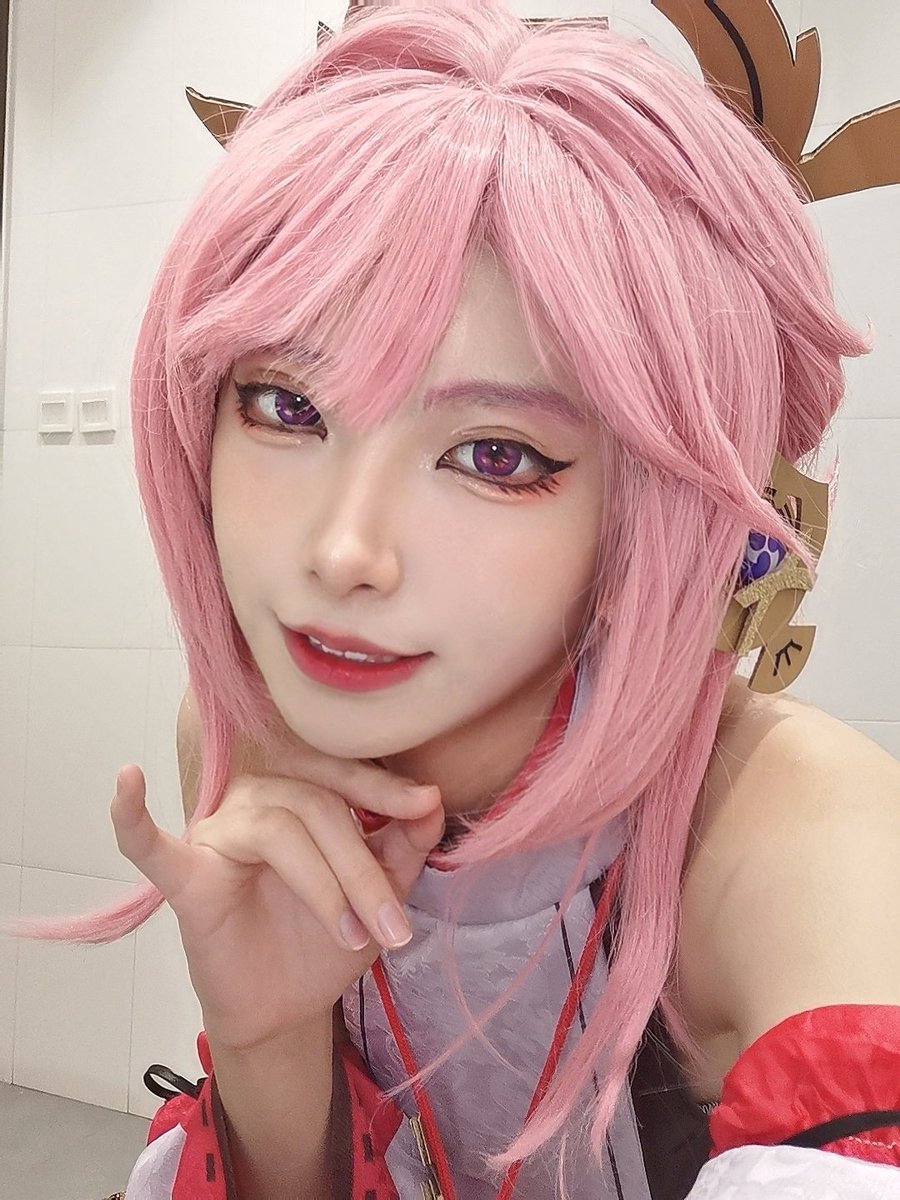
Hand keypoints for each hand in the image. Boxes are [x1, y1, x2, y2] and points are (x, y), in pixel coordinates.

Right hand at [110, 744, 443, 1052]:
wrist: (286, 1007)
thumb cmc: (327, 936)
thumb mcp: (380, 891)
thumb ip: (405, 844)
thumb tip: (433, 799)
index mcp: (303, 789)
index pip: (343, 776)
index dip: (385, 789)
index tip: (426, 807)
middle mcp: (256, 797)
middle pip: (317, 807)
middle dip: (363, 868)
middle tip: (394, 926)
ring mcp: (218, 833)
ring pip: (278, 829)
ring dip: (325, 886)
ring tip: (355, 936)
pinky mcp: (187, 877)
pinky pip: (151, 845)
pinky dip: (132, 816)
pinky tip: (126, 781)